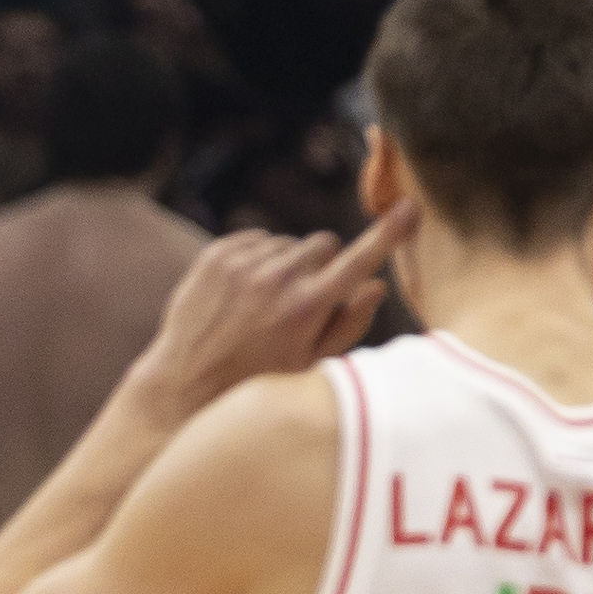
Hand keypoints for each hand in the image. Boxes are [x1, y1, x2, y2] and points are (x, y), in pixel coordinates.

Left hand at [136, 209, 412, 416]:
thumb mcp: (309, 366)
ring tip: (264, 305)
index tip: (407, 208)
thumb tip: (376, 286)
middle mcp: (278, 278)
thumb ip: (348, 325)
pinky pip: (256, 239)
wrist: (184, 386)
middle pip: (324, 243)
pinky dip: (258, 260)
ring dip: (286, 265)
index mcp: (308, 307)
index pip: (359, 260)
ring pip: (288, 243)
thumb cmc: (256, 383)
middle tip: (303, 299)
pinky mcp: (217, 255)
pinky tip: (244, 295)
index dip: (387, 234)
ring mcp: (244, 263)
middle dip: (322, 265)